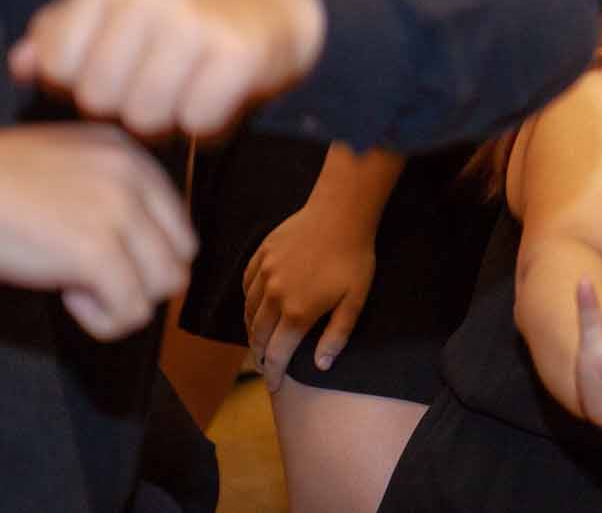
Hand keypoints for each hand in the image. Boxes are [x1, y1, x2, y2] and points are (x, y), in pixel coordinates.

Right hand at [0, 125, 194, 339]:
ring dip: (125, 300)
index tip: (99, 256)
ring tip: (76, 288)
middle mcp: (133, 177)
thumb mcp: (64, 166)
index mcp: (128, 153)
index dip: (143, 251)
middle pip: (180, 252)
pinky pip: (132, 311)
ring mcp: (118, 213)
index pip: (176, 219)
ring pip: (167, 284)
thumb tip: (138, 247)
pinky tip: (68, 300)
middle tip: (89, 277)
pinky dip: (104, 321)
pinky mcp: (96, 253)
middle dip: (140, 277)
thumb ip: (109, 192)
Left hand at [8, 0, 325, 138]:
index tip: (121, 69)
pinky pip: (197, 122)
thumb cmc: (184, 24)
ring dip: (169, 120)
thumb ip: (62, 37)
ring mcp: (195, 21)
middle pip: (99, 99)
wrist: (275, 12)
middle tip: (160, 85)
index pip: (58, 68)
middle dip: (128, 106)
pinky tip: (219, 96)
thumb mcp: (118, 17)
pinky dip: (209, 123)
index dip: (86, 84)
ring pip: (145, 117)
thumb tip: (21, 65)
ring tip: (188, 93)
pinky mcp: (237, 53)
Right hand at [241, 203, 376, 390]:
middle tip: (264, 366)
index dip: (274, 373)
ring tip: (259, 340)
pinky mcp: (261, 255)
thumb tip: (321, 365)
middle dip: (260, 355)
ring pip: (248, 312)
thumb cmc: (353, 258)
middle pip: (258, 335)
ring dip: (252, 330)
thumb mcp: (355, 299)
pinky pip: (247, 285)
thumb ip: (337, 335)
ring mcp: (265, 274)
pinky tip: (255, 306)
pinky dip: (248, 301)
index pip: (278, 353)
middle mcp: (274, 295)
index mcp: (298, 311)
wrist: (341, 213)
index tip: (274, 387)